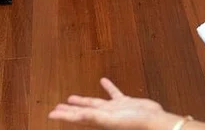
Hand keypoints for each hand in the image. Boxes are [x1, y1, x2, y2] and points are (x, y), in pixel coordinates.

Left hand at [48, 78, 179, 128]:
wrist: (154, 121)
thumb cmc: (133, 123)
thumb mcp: (110, 119)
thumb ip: (94, 116)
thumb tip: (77, 116)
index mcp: (98, 120)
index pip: (76, 117)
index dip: (63, 115)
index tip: (51, 114)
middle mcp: (104, 115)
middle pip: (82, 111)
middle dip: (70, 109)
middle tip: (58, 107)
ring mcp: (114, 109)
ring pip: (95, 103)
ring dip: (84, 100)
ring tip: (72, 97)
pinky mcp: (125, 102)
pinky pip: (114, 94)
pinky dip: (108, 88)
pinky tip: (103, 81)